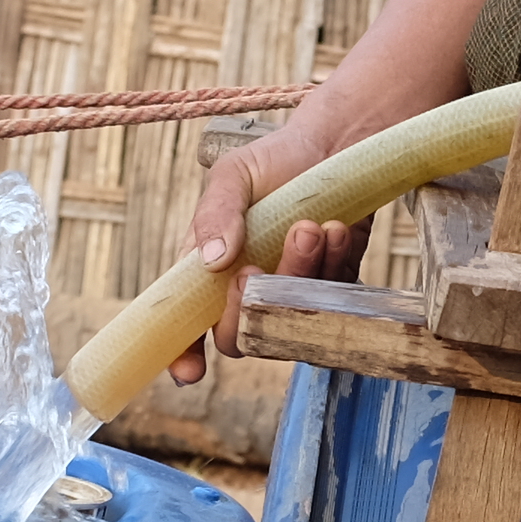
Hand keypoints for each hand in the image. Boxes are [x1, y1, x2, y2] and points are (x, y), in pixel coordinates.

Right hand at [174, 129, 364, 384]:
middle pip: (239, 336)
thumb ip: (216, 214)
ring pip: (287, 322)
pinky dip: (333, 266)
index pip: (187, 326)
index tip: (190, 372)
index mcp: (208, 272)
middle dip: (254, 300)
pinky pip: (328, 306)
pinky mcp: (330, 295)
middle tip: (269, 253)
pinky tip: (337, 228)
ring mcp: (288, 300)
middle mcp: (245, 294)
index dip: (183, 355)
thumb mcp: (235, 176)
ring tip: (311, 224)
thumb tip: (211, 262)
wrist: (336, 148)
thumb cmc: (275, 162)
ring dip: (301, 273)